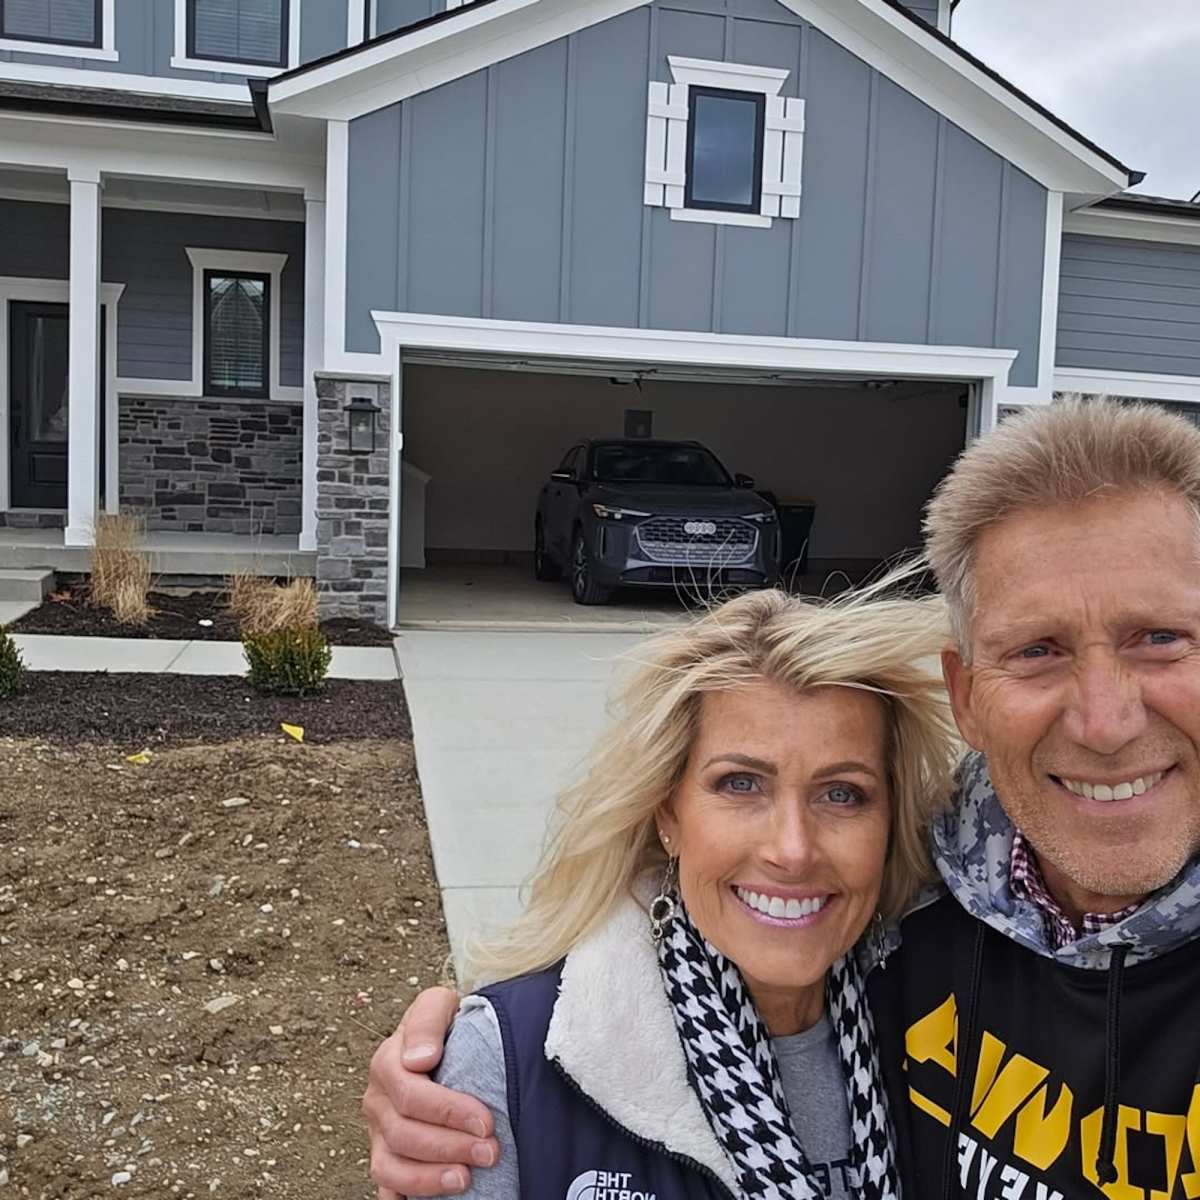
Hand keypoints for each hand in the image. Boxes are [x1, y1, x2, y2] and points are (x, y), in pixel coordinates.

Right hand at [364, 986, 500, 1198]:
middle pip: (403, 1134)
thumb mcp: (438, 1004)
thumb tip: (420, 1059)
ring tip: (465, 1180)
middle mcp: (377, 1100)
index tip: (486, 1121)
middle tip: (490, 1152)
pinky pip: (386, 1185)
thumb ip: (428, 1020)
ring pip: (390, 1166)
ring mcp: (378, 1132)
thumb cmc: (445, 1023)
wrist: (442, 1037)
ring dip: (428, 1178)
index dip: (448, 1111)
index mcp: (387, 1062)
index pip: (410, 1094)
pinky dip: (403, 1195)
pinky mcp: (386, 1155)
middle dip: (449, 1146)